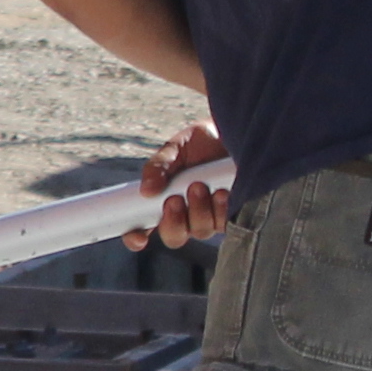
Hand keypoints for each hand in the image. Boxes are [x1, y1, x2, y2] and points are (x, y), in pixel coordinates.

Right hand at [128, 119, 231, 250]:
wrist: (234, 133)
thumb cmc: (201, 142)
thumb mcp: (174, 149)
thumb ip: (157, 167)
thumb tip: (146, 191)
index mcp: (163, 201)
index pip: (143, 229)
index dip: (137, 238)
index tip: (139, 238)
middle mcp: (185, 214)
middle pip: (174, 237)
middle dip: (173, 223)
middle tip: (174, 200)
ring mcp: (209, 216)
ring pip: (200, 231)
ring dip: (198, 211)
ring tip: (200, 185)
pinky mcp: (231, 214)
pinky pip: (223, 224)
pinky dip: (220, 210)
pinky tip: (221, 192)